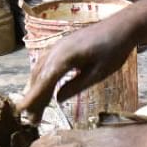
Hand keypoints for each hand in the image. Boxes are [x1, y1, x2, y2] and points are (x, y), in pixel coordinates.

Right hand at [17, 16, 135, 123]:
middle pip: (39, 77)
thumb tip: (57, 99)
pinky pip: (45, 63)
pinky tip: (43, 87)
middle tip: (32, 119)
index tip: (24, 112)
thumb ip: (76, 86)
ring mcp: (58, 46)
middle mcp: (56, 50)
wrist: (121, 26)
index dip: (33, 98)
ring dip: (36, 88)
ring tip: (35, 108)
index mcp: (64, 58)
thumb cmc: (113, 49)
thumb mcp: (97, 73)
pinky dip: (41, 78)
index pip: (43, 81)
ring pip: (40, 69)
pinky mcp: (62, 46)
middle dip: (33, 98)